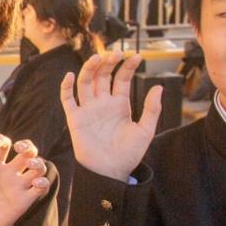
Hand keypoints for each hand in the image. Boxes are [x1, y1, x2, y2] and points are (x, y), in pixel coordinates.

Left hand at [0, 135, 50, 225]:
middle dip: (27, 145)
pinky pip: (42, 186)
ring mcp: (19, 185)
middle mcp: (9, 173)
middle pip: (27, 151)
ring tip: (30, 164)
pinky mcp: (26, 199)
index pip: (4, 145)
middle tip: (19, 149)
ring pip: (38, 166)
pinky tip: (34, 183)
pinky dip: (43, 181)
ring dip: (38, 161)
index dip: (1, 139)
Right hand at [61, 51, 162, 181]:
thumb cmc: (128, 154)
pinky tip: (71, 75)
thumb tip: (158, 86)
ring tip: (97, 58)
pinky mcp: (75, 118)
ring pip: (85, 82)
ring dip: (89, 69)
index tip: (136, 57)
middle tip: (116, 54)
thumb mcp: (145, 130)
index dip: (128, 66)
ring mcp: (88, 109)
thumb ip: (152, 109)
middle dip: (108, 63)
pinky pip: (68, 99)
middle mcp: (103, 103)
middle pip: (102, 76)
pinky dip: (66, 87)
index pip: (122, 79)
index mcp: (120, 104)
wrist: (110, 171)